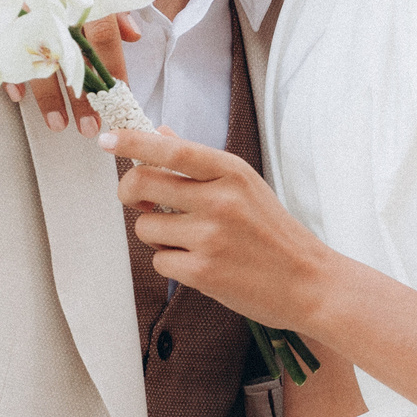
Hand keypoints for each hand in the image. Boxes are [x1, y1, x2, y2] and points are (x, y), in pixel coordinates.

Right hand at [7, 13, 139, 131]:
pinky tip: (18, 96)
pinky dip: (10, 72)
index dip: (113, 69)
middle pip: (72, 58)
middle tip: (90, 126)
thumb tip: (134, 35)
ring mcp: (23, 12)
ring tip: (57, 125)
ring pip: (37, 60)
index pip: (103, 37)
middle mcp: (54, 6)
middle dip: (82, 97)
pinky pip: (3, 48)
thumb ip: (117, 6)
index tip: (121, 96)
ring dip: (47, 97)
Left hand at [100, 126, 334, 328]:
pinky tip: (200, 264)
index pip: (171, 150)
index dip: (133, 141)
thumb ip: (200, 162)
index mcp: (231, 172)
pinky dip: (171, 263)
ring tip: (190, 240)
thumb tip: (160, 133)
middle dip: (129, 191)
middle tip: (138, 199)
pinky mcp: (202, 273)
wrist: (308, 283)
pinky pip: (158, 260)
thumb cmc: (274, 233)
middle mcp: (219, 200)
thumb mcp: (245, 186)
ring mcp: (210, 237)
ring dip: (157, 234)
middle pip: (142, 183)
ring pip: (145, 226)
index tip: (108, 138)